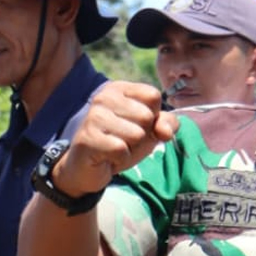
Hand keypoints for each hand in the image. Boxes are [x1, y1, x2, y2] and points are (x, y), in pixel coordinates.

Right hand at [57, 81, 179, 195]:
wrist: (88, 166)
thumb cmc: (120, 143)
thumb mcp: (149, 129)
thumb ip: (167, 124)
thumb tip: (165, 132)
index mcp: (117, 89)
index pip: (153, 96)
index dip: (153, 116)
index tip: (136, 123)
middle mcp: (103, 98)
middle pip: (147, 116)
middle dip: (142, 134)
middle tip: (123, 139)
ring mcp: (93, 117)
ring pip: (136, 134)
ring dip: (131, 148)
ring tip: (114, 147)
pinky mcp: (88, 138)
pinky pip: (121, 149)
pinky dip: (120, 158)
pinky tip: (107, 156)